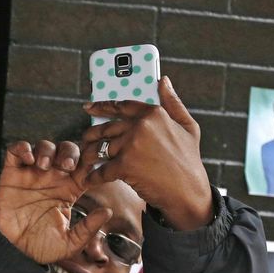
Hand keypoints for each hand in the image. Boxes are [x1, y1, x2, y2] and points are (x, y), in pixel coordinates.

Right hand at [0, 140, 110, 263]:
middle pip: (67, 150)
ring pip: (45, 146)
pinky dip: (22, 148)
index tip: (91, 171)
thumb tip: (107, 212)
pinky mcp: (12, 173)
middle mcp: (54, 177)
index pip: (85, 166)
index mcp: (71, 189)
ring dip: (47, 150)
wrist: (13, 250)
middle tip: (68, 166)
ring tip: (44, 166)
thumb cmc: (42, 245)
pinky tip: (28, 159)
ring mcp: (33, 173)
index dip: (91, 163)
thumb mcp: (70, 243)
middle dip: (70, 153)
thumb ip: (88, 229)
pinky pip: (16, 151)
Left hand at [81, 76, 212, 230]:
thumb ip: (173, 102)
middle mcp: (141, 125)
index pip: (122, 105)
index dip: (102, 106)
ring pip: (101, 147)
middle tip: (85, 139)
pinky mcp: (124, 165)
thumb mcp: (188, 127)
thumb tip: (162, 80)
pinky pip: (101, 169)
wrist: (188, 192)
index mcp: (154, 113)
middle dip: (92, 134)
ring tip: (86, 161)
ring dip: (91, 155)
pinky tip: (90, 179)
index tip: (89, 107)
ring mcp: (131, 144)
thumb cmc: (189, 160)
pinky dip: (94, 176)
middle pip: (106, 127)